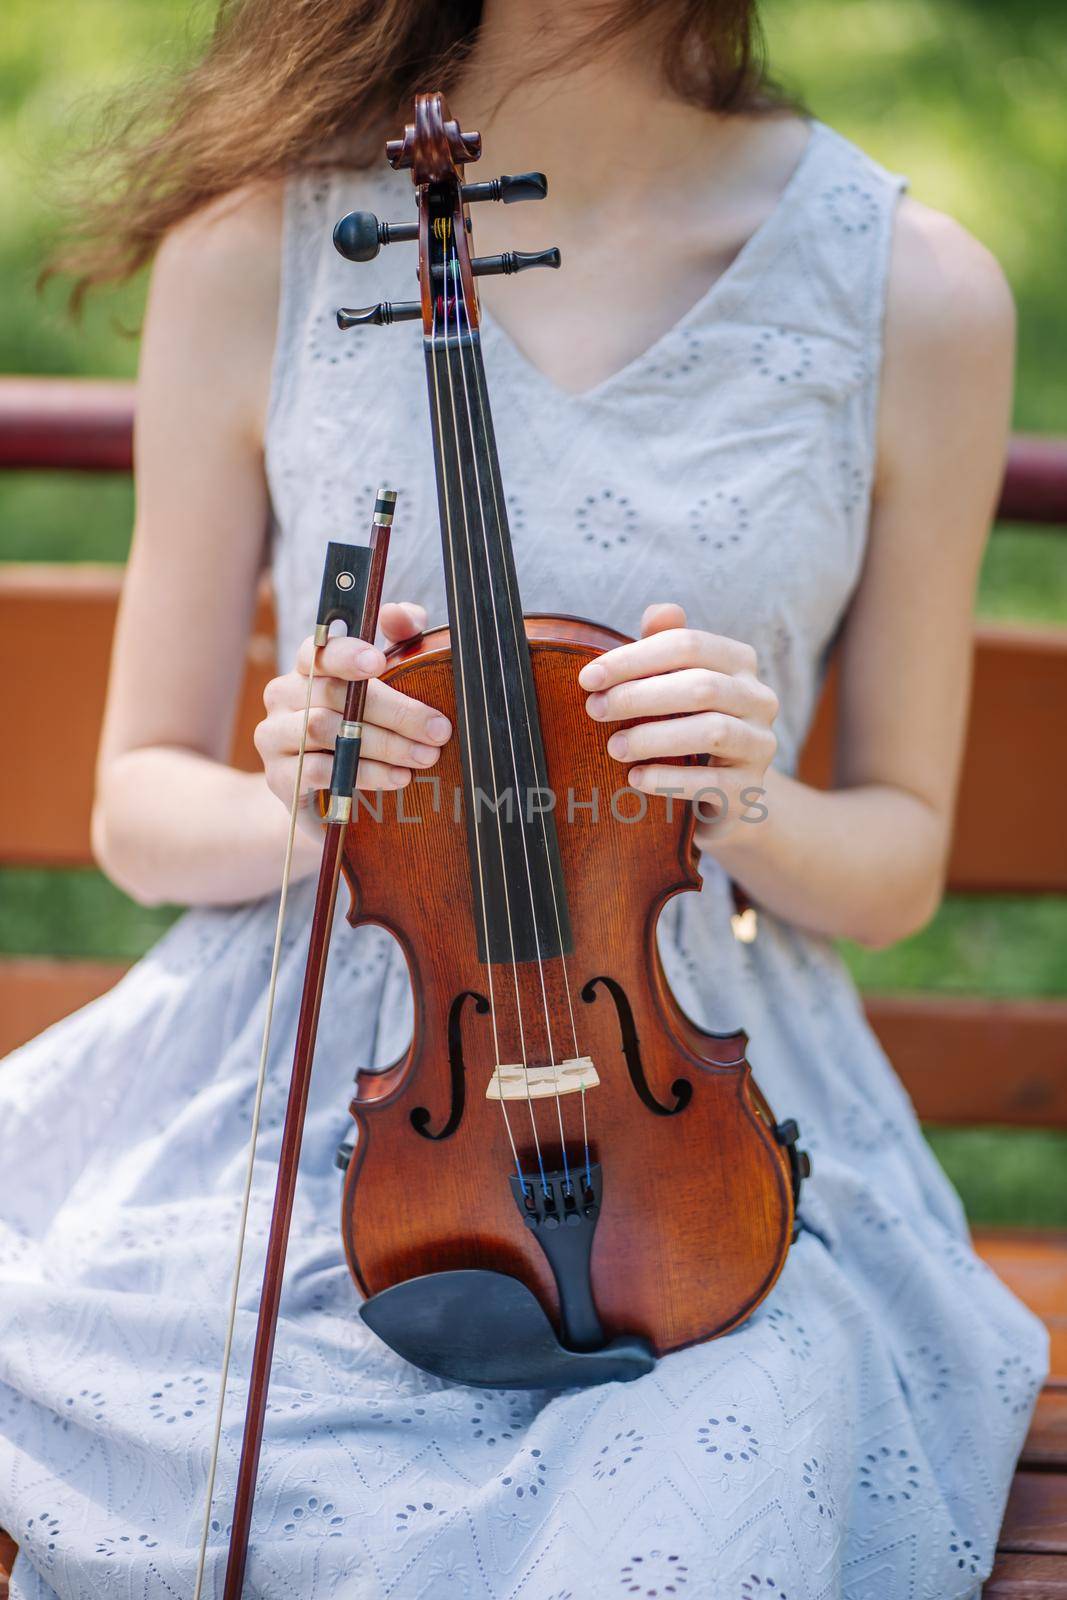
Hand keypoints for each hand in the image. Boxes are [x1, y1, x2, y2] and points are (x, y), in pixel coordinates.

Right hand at [254, 601, 450, 833]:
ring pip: (323, 730)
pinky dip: (363, 774)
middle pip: (332, 694)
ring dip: (382, 744)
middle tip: (438, 730)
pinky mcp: (279, 777)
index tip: (379, 661)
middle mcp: (283, 695)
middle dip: (393, 712)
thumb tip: (399, 612)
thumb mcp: (386, 682)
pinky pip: (316, 771)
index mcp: (309, 667)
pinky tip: (396, 777)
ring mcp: (274, 736)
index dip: (346, 653)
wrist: (321, 795)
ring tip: (423, 756)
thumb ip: (399, 640)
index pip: (318, 649)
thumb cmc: (361, 728)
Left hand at [579, 603, 777, 841]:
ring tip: (614, 747)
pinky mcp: (750, 788)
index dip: (634, 658)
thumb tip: (658, 611)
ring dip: (654, 737)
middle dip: (639, 696)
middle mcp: (759, 698)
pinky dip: (669, 779)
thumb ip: (664, 645)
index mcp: (739, 662)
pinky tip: (636, 778)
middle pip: (701, 686)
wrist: (723, 790)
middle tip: (594, 710)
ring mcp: (760, 744)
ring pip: (711, 732)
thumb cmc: (687, 723)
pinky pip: (711, 781)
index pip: (687, 645)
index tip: (588, 678)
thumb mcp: (673, 682)